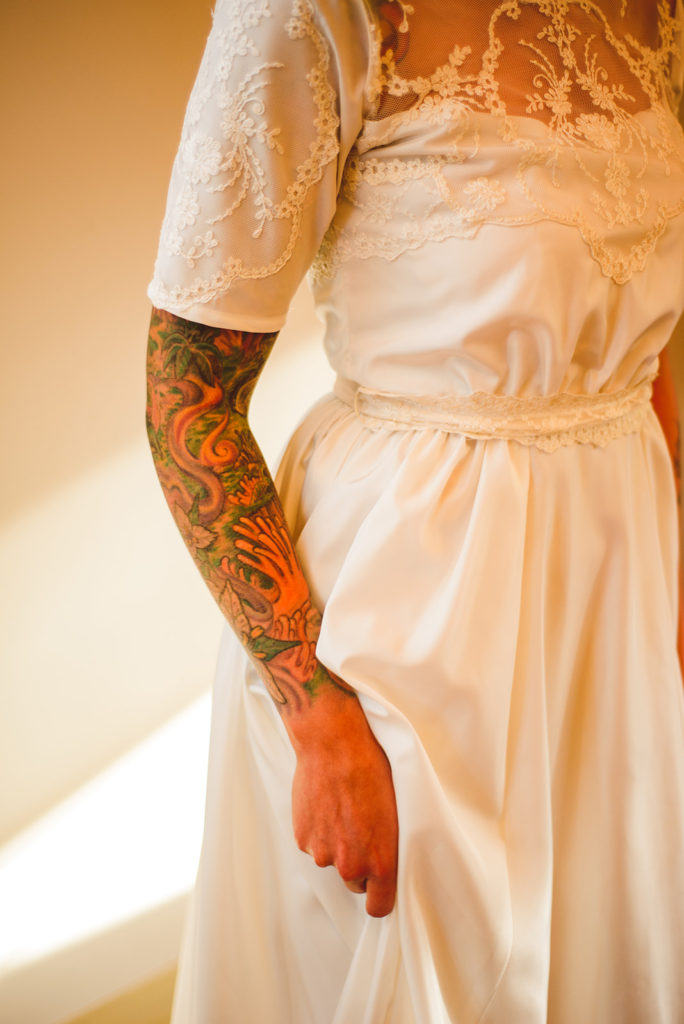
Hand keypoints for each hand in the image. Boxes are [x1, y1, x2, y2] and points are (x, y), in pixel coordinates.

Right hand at [288, 680, 398, 917]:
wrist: (333, 744)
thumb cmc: (371, 770)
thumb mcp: (395, 811)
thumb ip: (389, 847)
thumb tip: (386, 863)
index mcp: (379, 861)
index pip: (379, 906)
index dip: (379, 897)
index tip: (379, 887)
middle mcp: (349, 864)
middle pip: (354, 882)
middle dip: (358, 864)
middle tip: (361, 830)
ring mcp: (322, 852)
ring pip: (332, 859)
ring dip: (337, 843)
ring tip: (342, 808)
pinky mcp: (302, 837)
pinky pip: (314, 843)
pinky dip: (319, 830)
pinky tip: (325, 803)